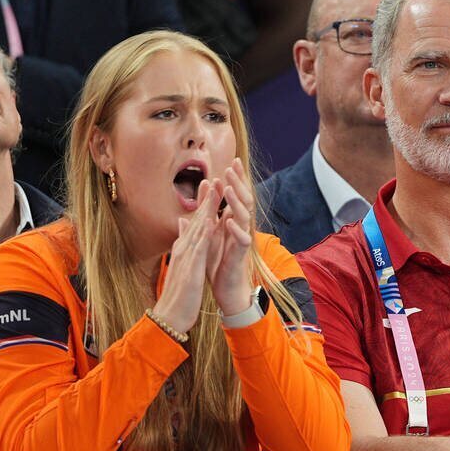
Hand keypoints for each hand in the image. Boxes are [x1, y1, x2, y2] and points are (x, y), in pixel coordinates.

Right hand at [150, 179, 221, 333]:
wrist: (169, 316)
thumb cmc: (178, 293)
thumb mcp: (182, 264)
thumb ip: (183, 243)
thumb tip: (183, 224)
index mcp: (185, 249)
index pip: (196, 222)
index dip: (204, 204)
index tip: (211, 185)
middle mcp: (184, 249)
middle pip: (197, 220)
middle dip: (206, 199)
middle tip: (214, 177)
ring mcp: (186, 257)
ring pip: (198, 229)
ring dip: (207, 209)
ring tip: (215, 190)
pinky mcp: (190, 269)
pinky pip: (199, 248)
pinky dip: (205, 233)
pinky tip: (212, 220)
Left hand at [206, 158, 254, 314]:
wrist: (226, 288)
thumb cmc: (218, 261)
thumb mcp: (209, 233)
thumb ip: (206, 214)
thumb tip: (204, 195)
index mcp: (233, 220)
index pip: (236, 195)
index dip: (235, 180)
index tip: (231, 162)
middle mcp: (240, 226)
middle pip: (244, 200)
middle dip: (238, 183)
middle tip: (231, 167)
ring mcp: (242, 239)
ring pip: (244, 216)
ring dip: (236, 202)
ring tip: (228, 189)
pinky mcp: (240, 254)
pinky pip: (242, 239)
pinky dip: (235, 229)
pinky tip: (228, 220)